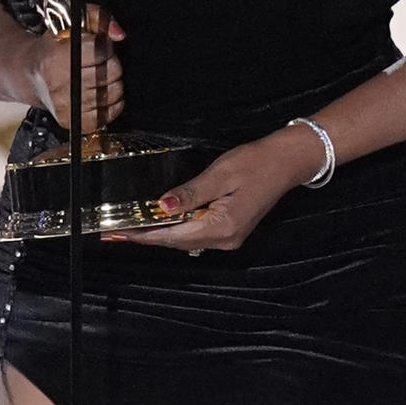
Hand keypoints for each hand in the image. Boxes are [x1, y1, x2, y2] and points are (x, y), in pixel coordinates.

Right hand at [28, 5, 125, 131]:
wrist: (31, 74)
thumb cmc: (56, 47)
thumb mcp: (73, 21)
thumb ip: (99, 18)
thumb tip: (119, 34)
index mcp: (55, 58)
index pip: (99, 50)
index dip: (104, 45)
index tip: (98, 45)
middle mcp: (58, 85)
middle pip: (110, 72)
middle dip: (110, 63)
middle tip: (98, 61)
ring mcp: (64, 106)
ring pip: (113, 93)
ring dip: (112, 83)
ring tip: (97, 76)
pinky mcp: (70, 122)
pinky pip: (106, 116)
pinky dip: (110, 104)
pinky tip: (99, 93)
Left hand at [103, 127, 319, 252]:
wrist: (286, 162)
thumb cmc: (255, 163)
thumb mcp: (221, 173)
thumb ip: (191, 193)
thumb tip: (161, 207)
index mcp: (222, 227)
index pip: (174, 236)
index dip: (144, 235)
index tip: (119, 235)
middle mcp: (225, 240)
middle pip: (178, 242)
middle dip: (149, 236)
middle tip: (119, 230)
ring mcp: (229, 238)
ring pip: (187, 240)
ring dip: (162, 233)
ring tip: (134, 225)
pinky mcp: (231, 230)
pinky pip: (197, 234)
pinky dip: (179, 228)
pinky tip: (164, 220)